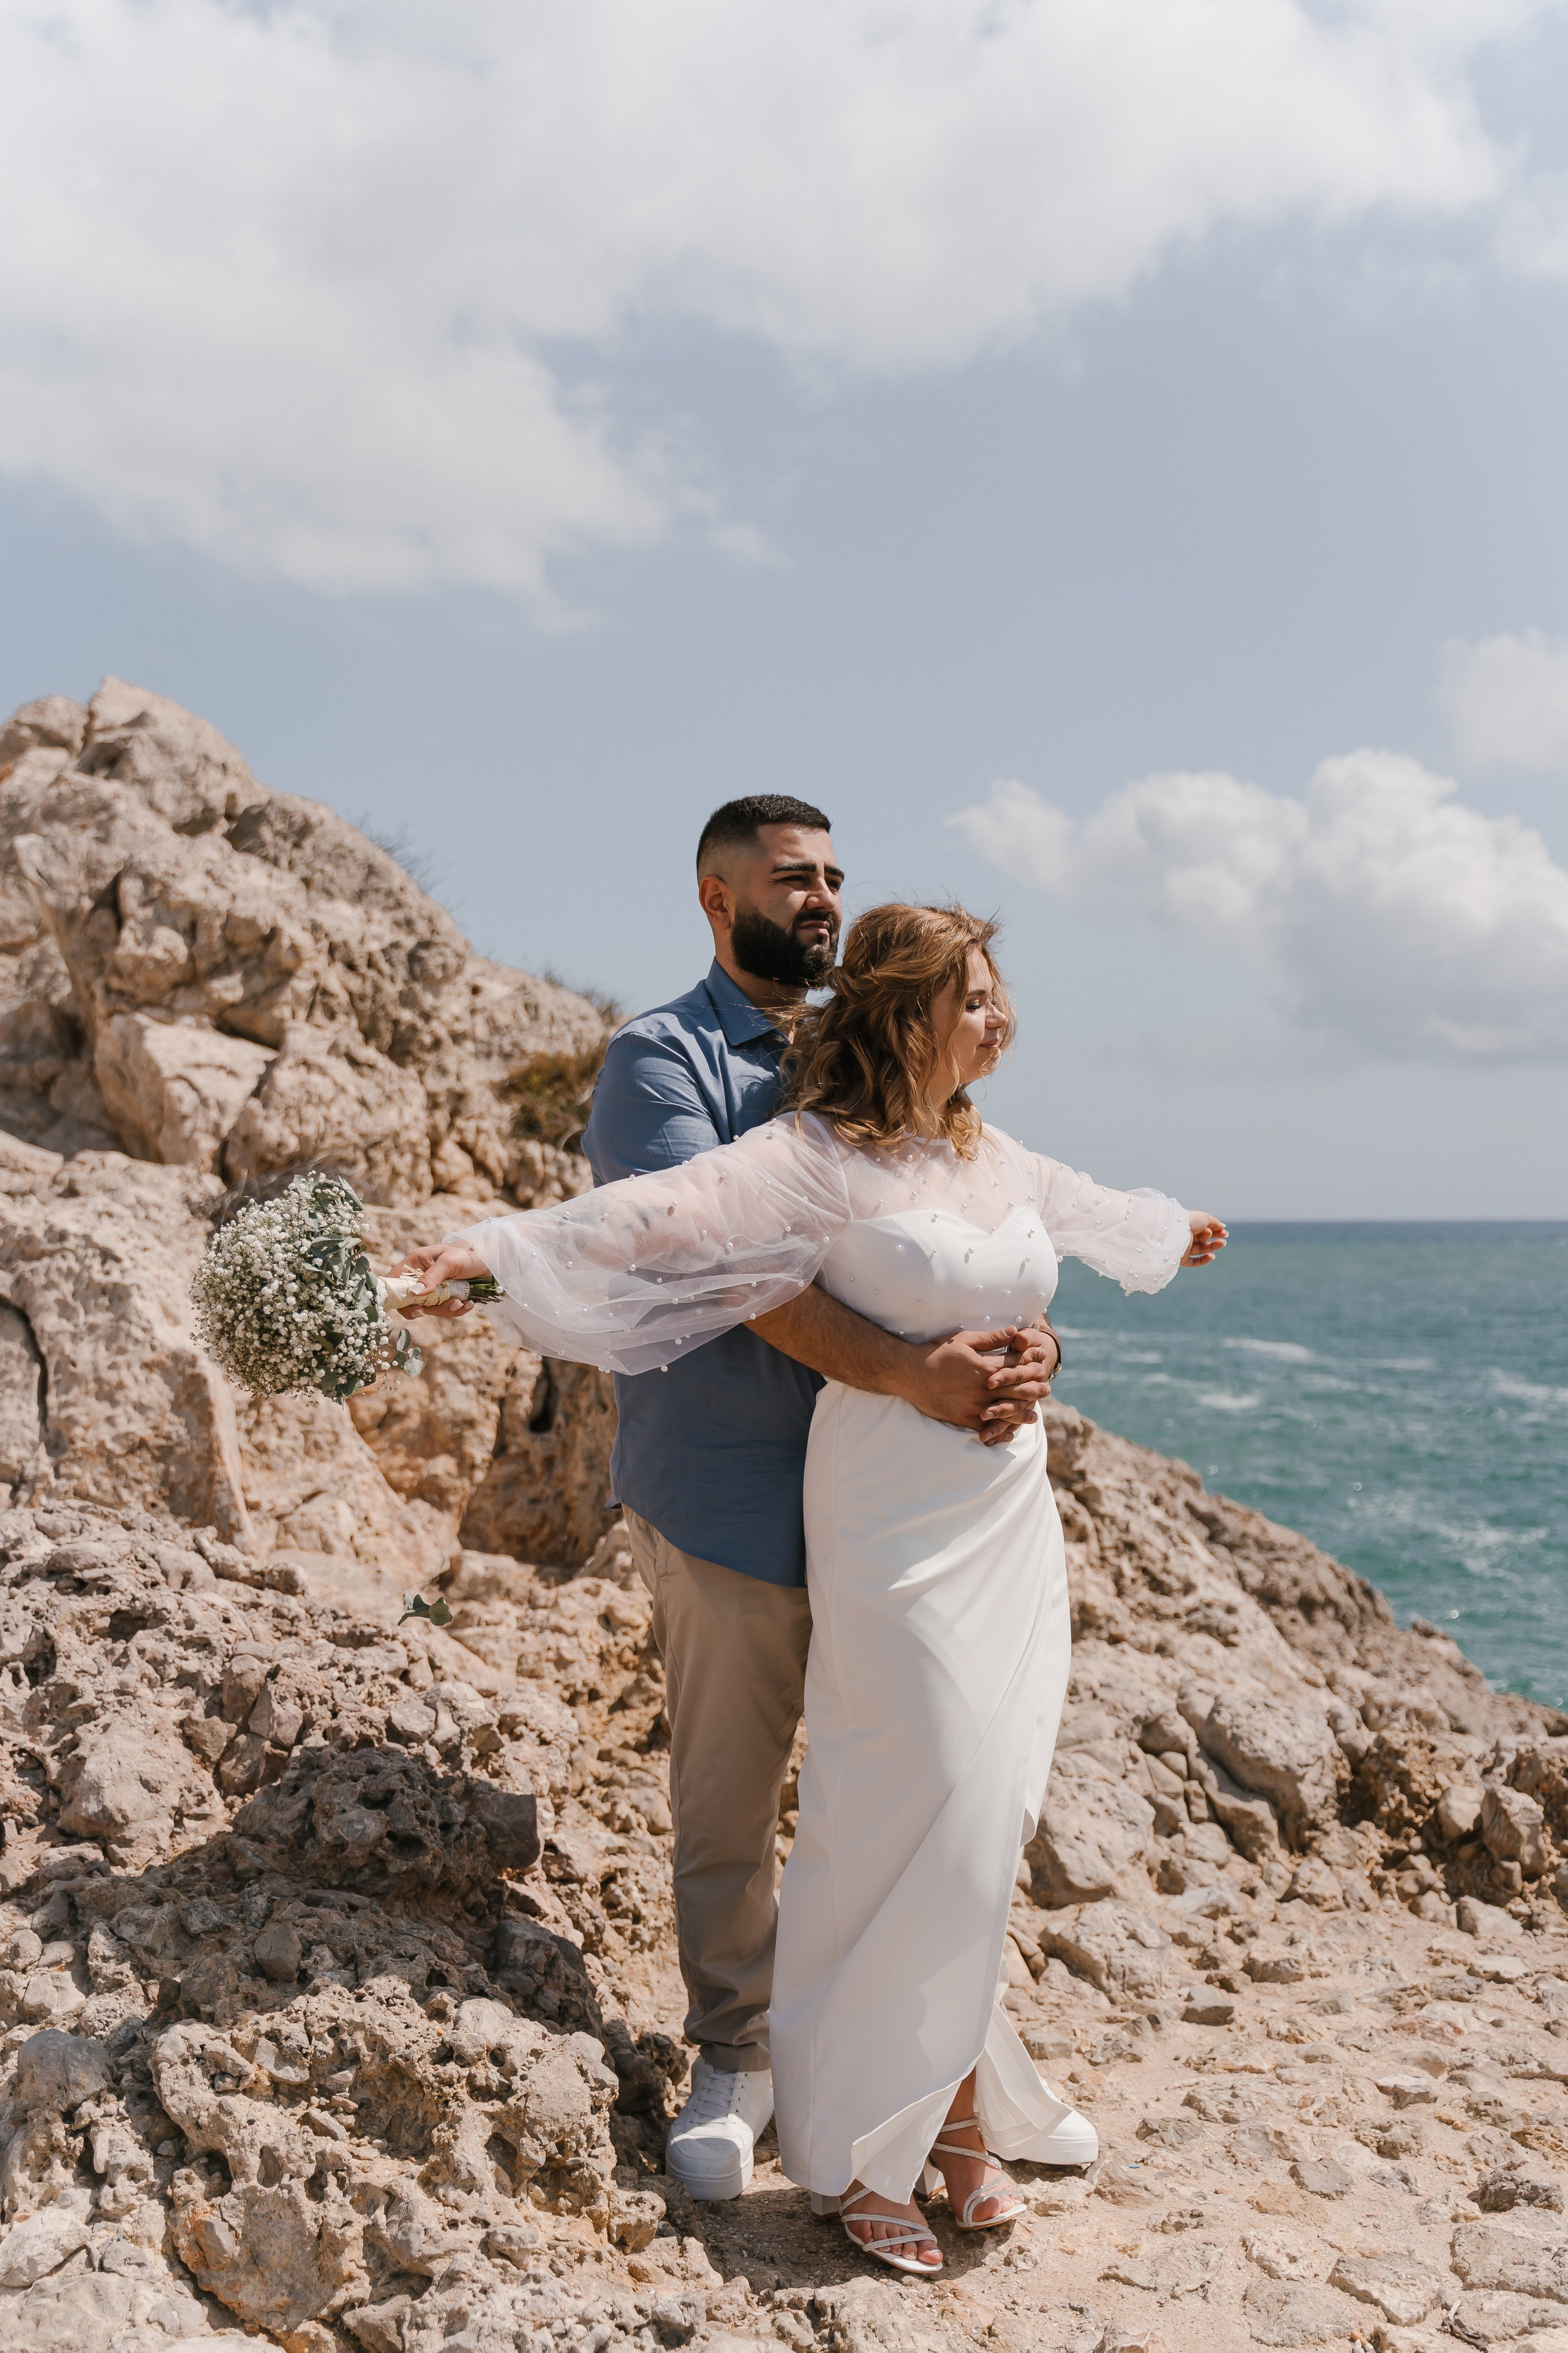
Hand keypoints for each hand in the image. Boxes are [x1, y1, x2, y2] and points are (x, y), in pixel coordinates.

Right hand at [386, 1244, 491, 1316]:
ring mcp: (432, 1288)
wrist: (489, 1258)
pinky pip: (444, 1310)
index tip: (412, 1307)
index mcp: (415, 1262)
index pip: (394, 1281)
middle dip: (427, 1308)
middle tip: (446, 1306)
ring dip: (446, 1309)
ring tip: (462, 1302)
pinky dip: (456, 1309)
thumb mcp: (449, 1262)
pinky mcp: (444, 1296)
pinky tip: (469, 1303)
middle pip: (410, 1301)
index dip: (395, 1296)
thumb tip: (414, 1294)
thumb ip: (432, 1276)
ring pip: (429, 1308)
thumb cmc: (467, 1253)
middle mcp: (420, 1276)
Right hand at [900, 1325, 1051, 1441]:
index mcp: (986, 1368)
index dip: (1031, 1361)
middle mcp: (984, 1390)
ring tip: (1035, 1416)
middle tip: (1047, 1390)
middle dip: (1035, 1389)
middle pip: (1017, 1390)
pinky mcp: (964, 1418)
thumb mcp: (964, 1339)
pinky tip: (1009, 1434)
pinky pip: (987, 1428)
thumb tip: (1014, 1331)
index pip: (1017, 1365)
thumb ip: (991, 1338)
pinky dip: (1000, 1431)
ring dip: (1023, 1414)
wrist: (910, 1373)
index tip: (1041, 1359)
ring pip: (1006, 1412)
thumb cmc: (936, 1353)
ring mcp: (975, 1406)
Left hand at [1182, 1213, 1227, 1266]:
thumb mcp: (1205, 1218)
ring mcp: (1184, 1248)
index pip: (1205, 1230)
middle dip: (1215, 1239)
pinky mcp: (1181, 1259)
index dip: (1216, 1232)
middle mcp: (1187, 1237)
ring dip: (1213, 1247)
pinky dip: (1204, 1260)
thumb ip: (1215, 1223)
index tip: (1225, 1232)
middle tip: (1224, 1238)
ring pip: (1201, 1249)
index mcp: (1190, 1226)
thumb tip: (1223, 1227)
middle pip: (1204, 1240)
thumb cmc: (1190, 1221)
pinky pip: (1194, 1262)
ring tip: (1222, 1243)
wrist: (1175, 1231)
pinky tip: (1212, 1255)